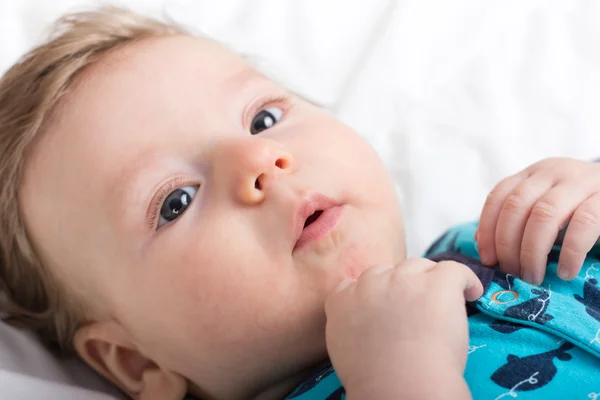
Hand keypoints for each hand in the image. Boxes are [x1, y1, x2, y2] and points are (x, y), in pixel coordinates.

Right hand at [324, 258, 481, 398]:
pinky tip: (471, 294)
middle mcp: (371, 282)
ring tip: (443, 305)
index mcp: (343, 297)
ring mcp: (404, 279)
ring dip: (429, 282)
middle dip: (401, 287)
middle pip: (389, 271)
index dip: (376, 295)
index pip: (357, 282)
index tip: (388, 310)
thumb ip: (348, 322)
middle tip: (416, 312)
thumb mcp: (342, 345)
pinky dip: (466, 281)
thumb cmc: (372, 378)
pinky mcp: (438, 283)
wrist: (399, 386)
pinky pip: (455, 270)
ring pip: (420, 266)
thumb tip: (364, 320)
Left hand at [477, 157, 599, 284]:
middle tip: (511, 273)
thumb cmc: (580, 206)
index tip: (487, 259)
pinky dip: (570, 252)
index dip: (488, 229)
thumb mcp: (546, 206)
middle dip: (508, 245)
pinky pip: (583, 224)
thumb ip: (517, 219)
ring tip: (533, 277)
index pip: (498, 197)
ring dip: (533, 252)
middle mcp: (553, 172)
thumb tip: (481, 243)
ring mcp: (581, 182)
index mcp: (533, 174)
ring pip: (544, 215)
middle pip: (516, 207)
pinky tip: (565, 271)